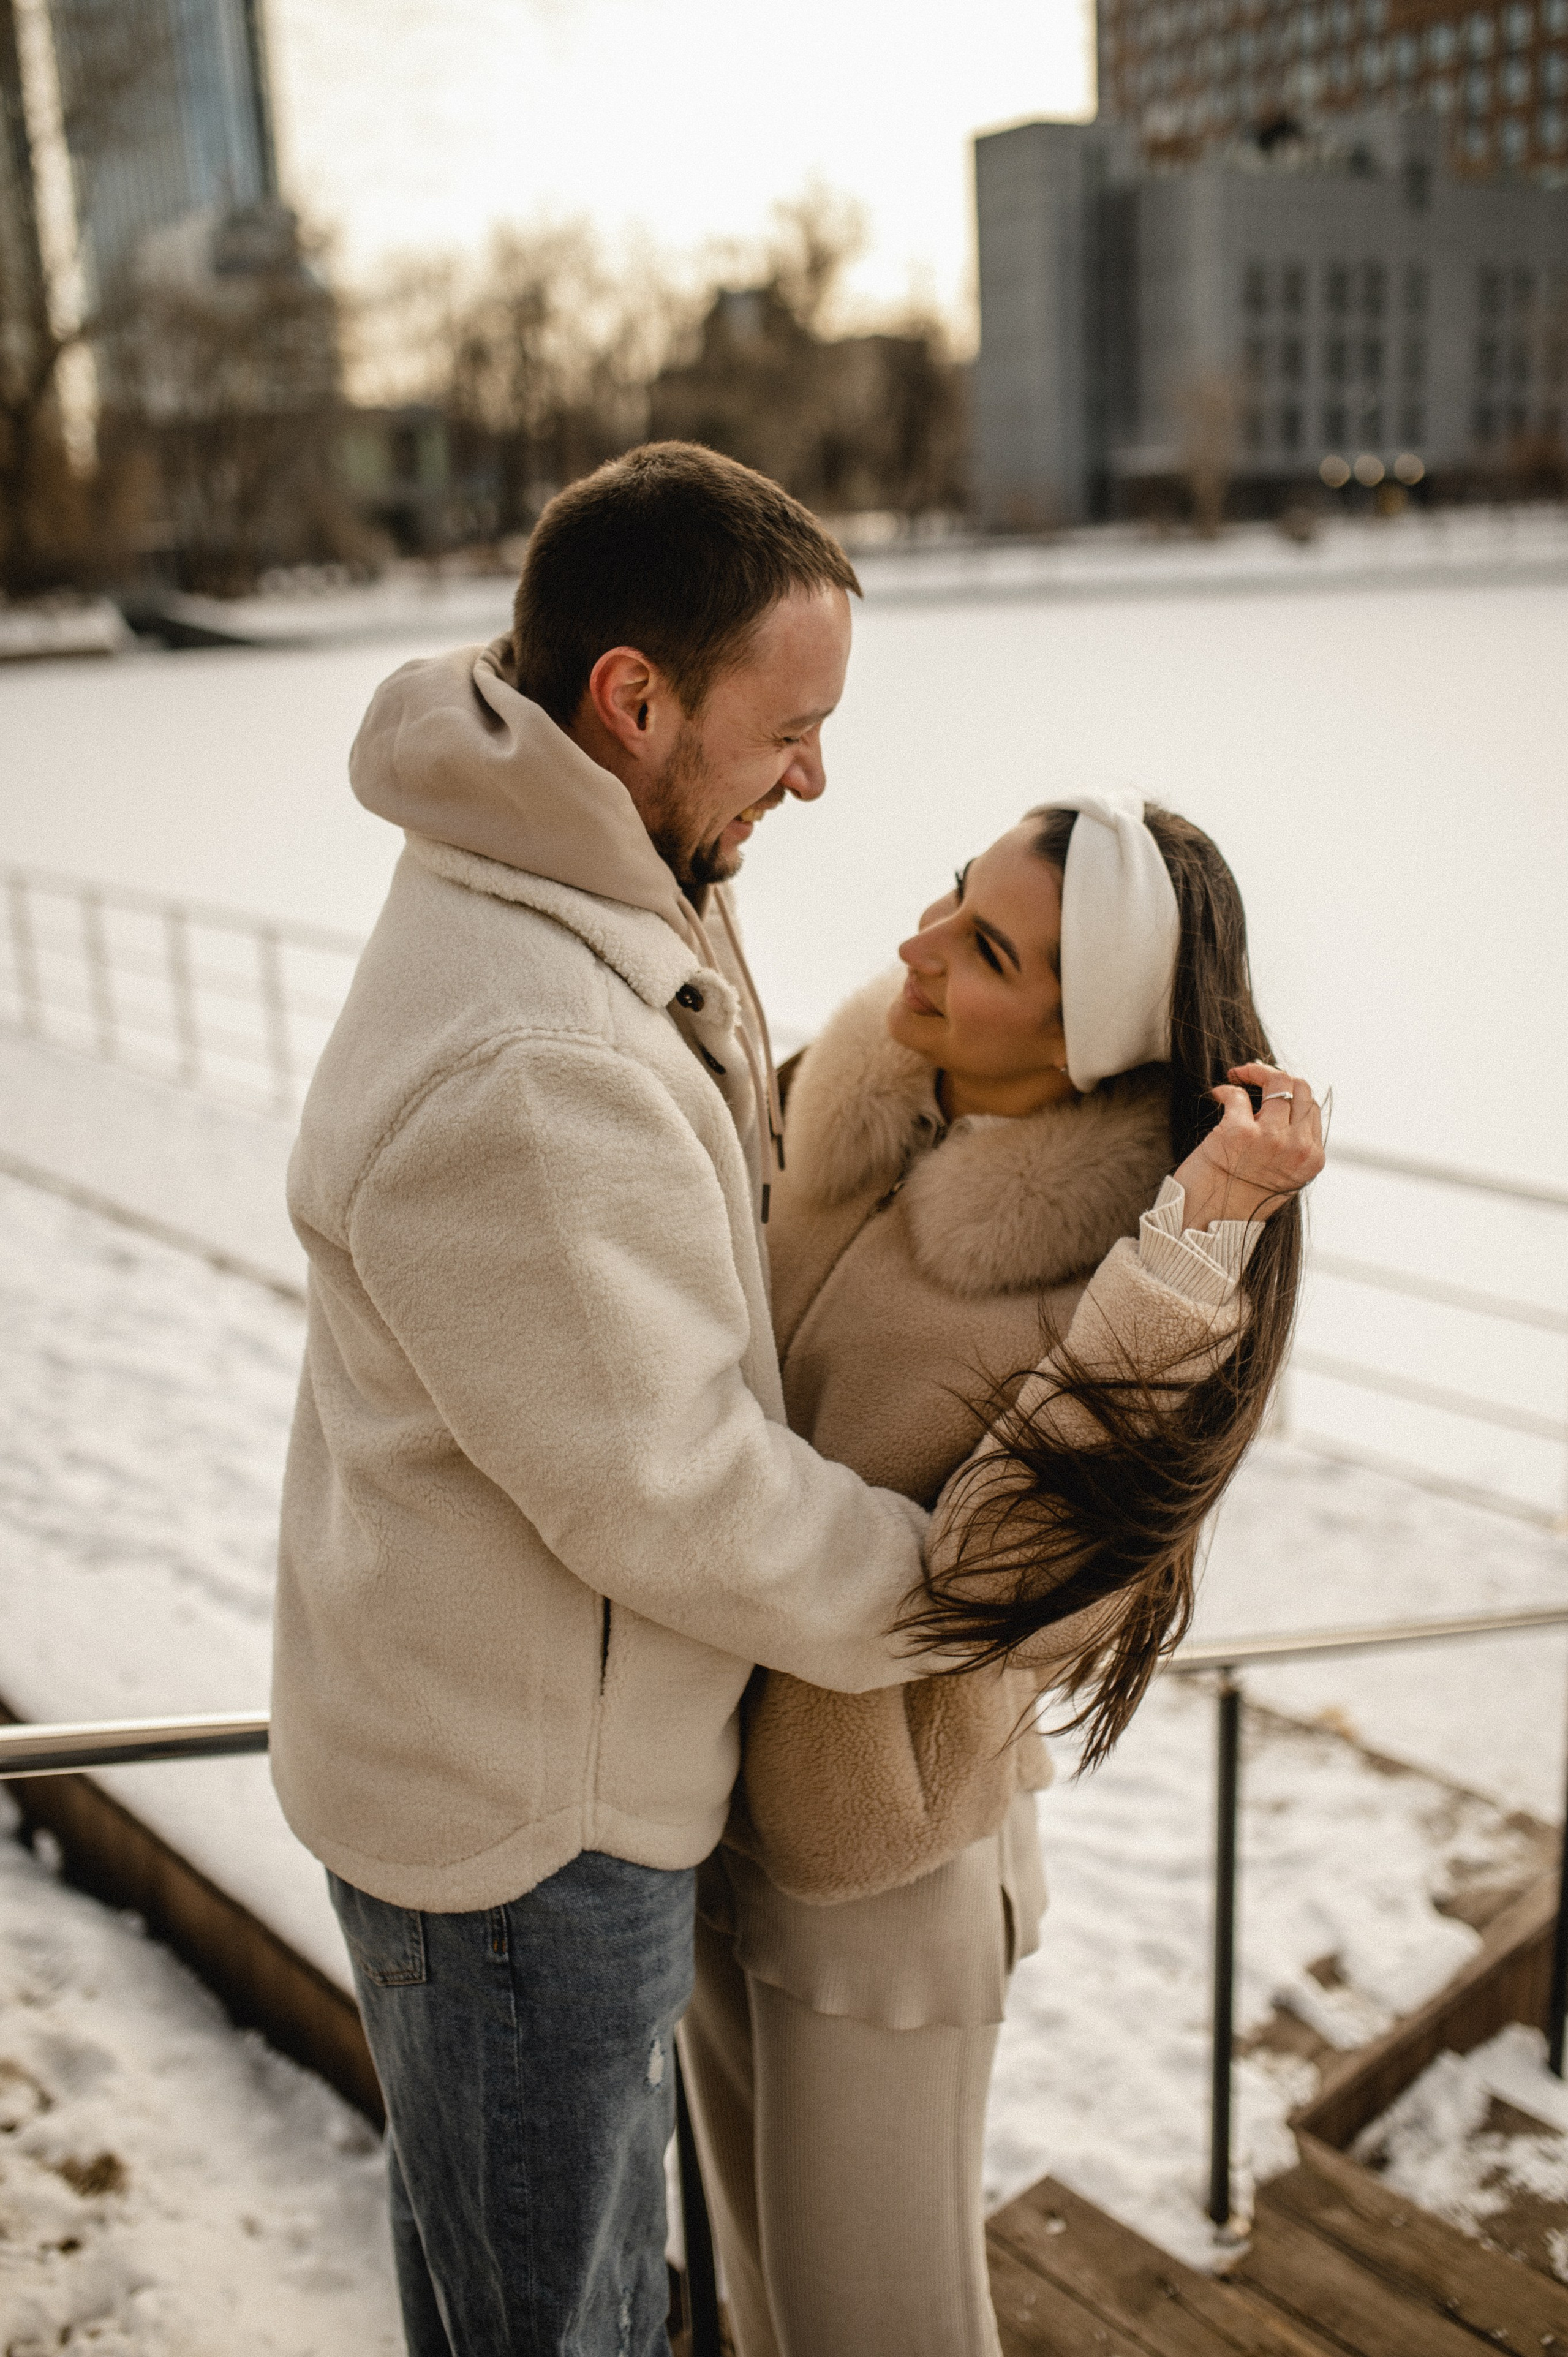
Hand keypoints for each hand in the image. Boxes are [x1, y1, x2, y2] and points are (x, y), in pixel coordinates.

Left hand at [1171, 1061, 1324, 1233]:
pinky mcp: (1239, 1133)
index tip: (1269, 1089)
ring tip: (1236, 1077)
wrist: (1207, 1227)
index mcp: (1311, 1158)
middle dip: (1275, 1075)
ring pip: (1277, 1082)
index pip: (1311, 1105)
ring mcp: (1270, 1139)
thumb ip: (1291, 1146)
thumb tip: (1285, 1106)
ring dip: (1253, 1072)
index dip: (1290, 1090)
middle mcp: (1297, 1148)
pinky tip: (1217, 1095)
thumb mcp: (1281, 1176)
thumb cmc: (1238, 1201)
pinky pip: (1237, 1095)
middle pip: (1299, 1087)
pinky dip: (1226, 1090)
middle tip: (1252, 1075)